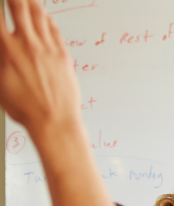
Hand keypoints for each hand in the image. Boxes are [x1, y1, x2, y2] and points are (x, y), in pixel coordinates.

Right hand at [0, 0, 80, 136]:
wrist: (53, 121)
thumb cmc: (24, 108)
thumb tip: (2, 50)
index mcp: (6, 50)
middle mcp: (27, 44)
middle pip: (19, 6)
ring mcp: (47, 48)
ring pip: (39, 14)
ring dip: (31, 2)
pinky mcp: (63, 55)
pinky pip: (54, 29)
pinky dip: (47, 19)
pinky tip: (44, 16)